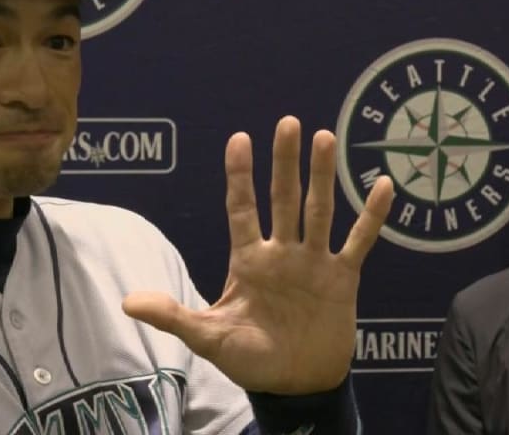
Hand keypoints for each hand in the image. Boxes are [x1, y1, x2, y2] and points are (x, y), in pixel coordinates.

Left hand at [122, 115, 393, 393]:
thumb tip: (127, 302)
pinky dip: (372, 215)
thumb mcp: (208, 337)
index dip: (240, 176)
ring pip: (319, 210)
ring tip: (324, 137)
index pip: (242, 209)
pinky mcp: (342, 277)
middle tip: (288, 122)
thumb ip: (174, 316)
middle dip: (284, 162)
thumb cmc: (251, 360)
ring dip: (323, 176)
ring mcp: (313, 262)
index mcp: (248, 261)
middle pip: (283, 198)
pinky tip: (382, 184)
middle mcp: (281, 252)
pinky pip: (359, 241)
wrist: (295, 385)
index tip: (239, 139)